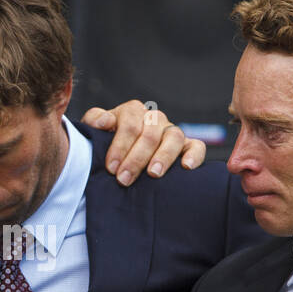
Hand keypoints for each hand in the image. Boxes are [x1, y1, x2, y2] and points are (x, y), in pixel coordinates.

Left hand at [81, 100, 205, 184]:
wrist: (119, 160)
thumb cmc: (106, 145)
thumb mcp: (95, 132)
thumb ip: (95, 121)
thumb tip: (106, 122)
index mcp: (132, 112)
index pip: (129, 122)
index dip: (120, 145)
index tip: (111, 167)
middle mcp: (154, 119)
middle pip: (150, 132)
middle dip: (136, 157)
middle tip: (124, 179)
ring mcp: (171, 132)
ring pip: (174, 136)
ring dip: (163, 156)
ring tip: (153, 174)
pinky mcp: (187, 147)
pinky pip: (197, 146)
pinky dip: (194, 155)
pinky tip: (186, 167)